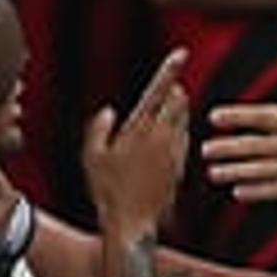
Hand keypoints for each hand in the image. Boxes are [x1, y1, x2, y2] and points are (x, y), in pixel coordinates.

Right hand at [81, 48, 191, 234]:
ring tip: (170, 108)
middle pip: (178, 102)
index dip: (170, 69)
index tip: (182, 52)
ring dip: (179, 110)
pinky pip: (184, 141)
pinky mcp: (181, 167)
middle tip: (173, 85)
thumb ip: (99, 129)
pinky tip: (169, 136)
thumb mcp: (91, 157)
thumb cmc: (107, 191)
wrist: (132, 223)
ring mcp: (173, 152)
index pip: (158, 90)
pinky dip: (179, 133)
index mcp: (138, 129)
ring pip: (183, 120)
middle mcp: (160, 137)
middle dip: (176, 90)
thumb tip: (109, 110)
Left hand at [203, 101, 276, 201]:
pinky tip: (237, 192)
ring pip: (264, 169)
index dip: (237, 116)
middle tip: (205, 150)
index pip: (261, 116)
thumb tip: (228, 117)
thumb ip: (268, 116)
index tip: (213, 118)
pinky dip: (258, 191)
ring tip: (213, 173)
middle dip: (230, 148)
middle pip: (258, 145)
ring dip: (238, 171)